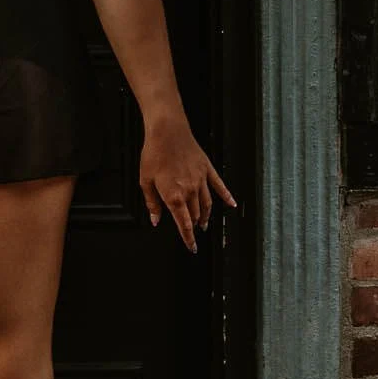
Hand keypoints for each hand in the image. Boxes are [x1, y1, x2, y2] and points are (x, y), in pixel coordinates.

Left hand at [139, 107, 236, 253]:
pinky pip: (219, 186)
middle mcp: (190, 190)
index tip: (191, 247)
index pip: (183, 224)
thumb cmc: (154, 153)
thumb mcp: (145, 181)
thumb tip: (156, 219)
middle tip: (192, 231)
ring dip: (206, 216)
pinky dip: (227, 196)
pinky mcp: (207, 168)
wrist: (167, 131)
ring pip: (207, 204)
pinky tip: (232, 204)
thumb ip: (152, 203)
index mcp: (174, 196)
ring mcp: (201, 180)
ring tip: (204, 223)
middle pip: (195, 215)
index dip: (188, 238)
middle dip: (194, 225)